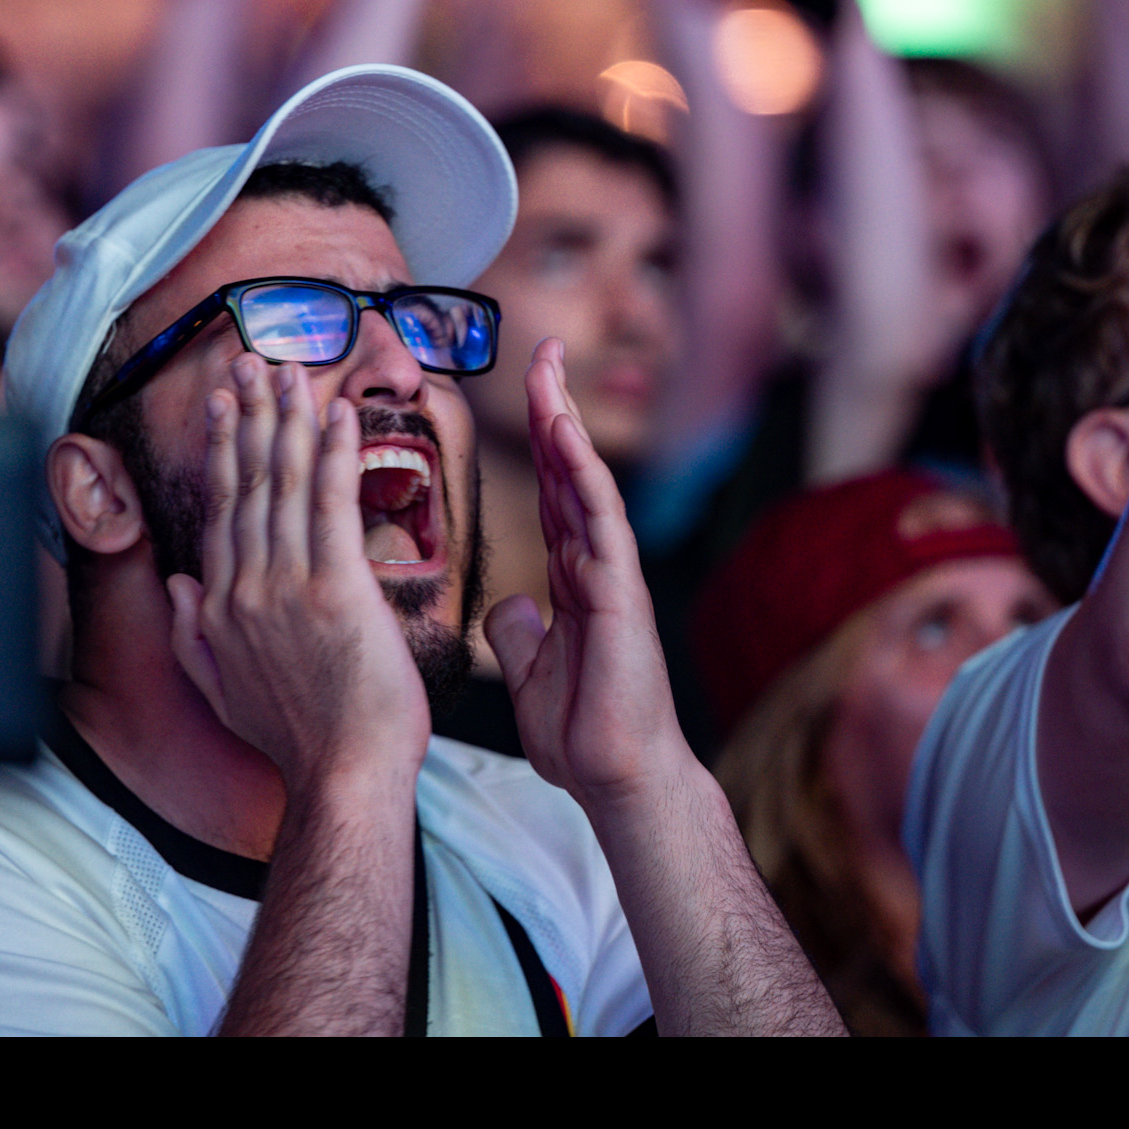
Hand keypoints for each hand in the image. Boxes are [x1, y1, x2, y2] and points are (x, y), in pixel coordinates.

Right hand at [166, 357, 429, 789]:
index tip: (225, 404)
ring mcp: (287, 586)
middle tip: (251, 360)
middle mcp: (245, 587)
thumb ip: (194, 634)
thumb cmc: (299, 742)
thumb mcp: (223, 691)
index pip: (222, 508)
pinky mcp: (335, 590)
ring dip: (286, 418)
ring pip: (283, 483)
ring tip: (289, 369)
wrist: (340, 779)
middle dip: (248, 414)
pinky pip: (330, 504)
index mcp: (221, 605)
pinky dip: (333, 454)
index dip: (223, 449)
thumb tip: (177, 587)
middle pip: (245, 482)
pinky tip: (337, 412)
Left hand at [487, 339, 688, 802]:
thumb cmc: (583, 734)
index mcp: (572, 578)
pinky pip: (602, 521)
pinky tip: (568, 436)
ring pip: (587, 483)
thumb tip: (506, 606)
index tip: (524, 392)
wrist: (616, 778)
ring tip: (548, 373)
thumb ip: (518, 633)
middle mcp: (595, 565)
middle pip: (571, 471)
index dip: (539, 443)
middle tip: (540, 350)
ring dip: (568, 426)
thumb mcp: (529, 674)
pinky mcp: (622, 593)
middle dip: (555, 409)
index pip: (552, 493)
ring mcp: (612, 575)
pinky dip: (585, 474)